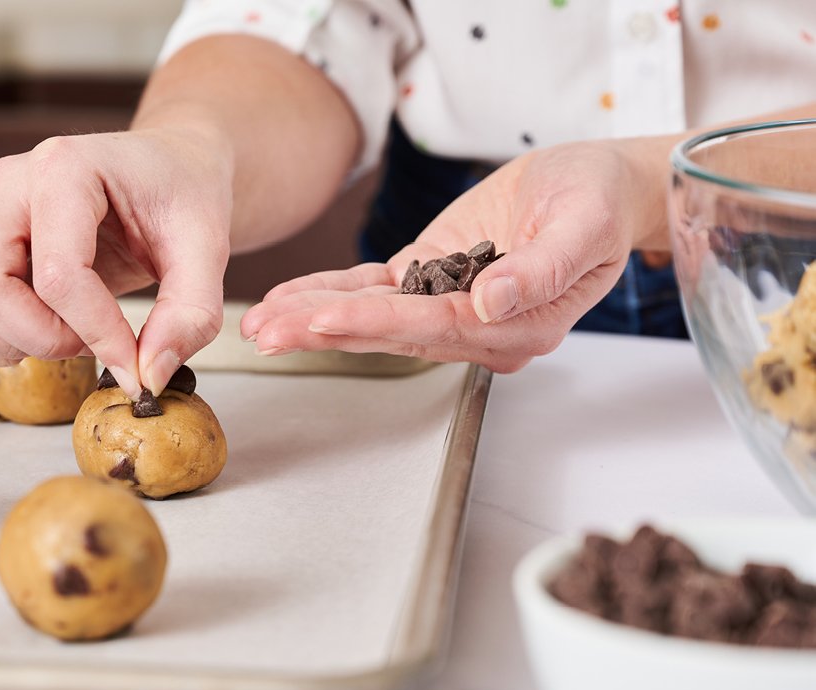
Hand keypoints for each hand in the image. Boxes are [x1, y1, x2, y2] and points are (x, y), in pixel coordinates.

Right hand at [0, 126, 232, 394]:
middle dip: (42, 338)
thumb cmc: (181, 194)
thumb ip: (190, 313)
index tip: (134, 364)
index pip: (57, 275)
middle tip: (93, 342)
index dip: (97, 334)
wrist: (164, 169)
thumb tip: (149, 376)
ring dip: (8, 343)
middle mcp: (9, 187)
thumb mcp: (209, 247)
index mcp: (64, 168)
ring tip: (68, 333)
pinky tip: (38, 332)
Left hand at [240, 141, 658, 372]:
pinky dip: (329, 293)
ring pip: (372, 316)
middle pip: (390, 332)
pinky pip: (373, 291)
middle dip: (324, 332)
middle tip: (268, 334)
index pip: (435, 327)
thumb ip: (542, 270)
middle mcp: (477, 328)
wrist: (599, 185)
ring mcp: (449, 306)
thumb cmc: (599, 202)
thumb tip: (494, 301)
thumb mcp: (584, 226)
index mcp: (517, 327)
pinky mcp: (430, 278)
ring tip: (261, 323)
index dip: (376, 325)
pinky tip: (289, 300)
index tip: (326, 320)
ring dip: (314, 319)